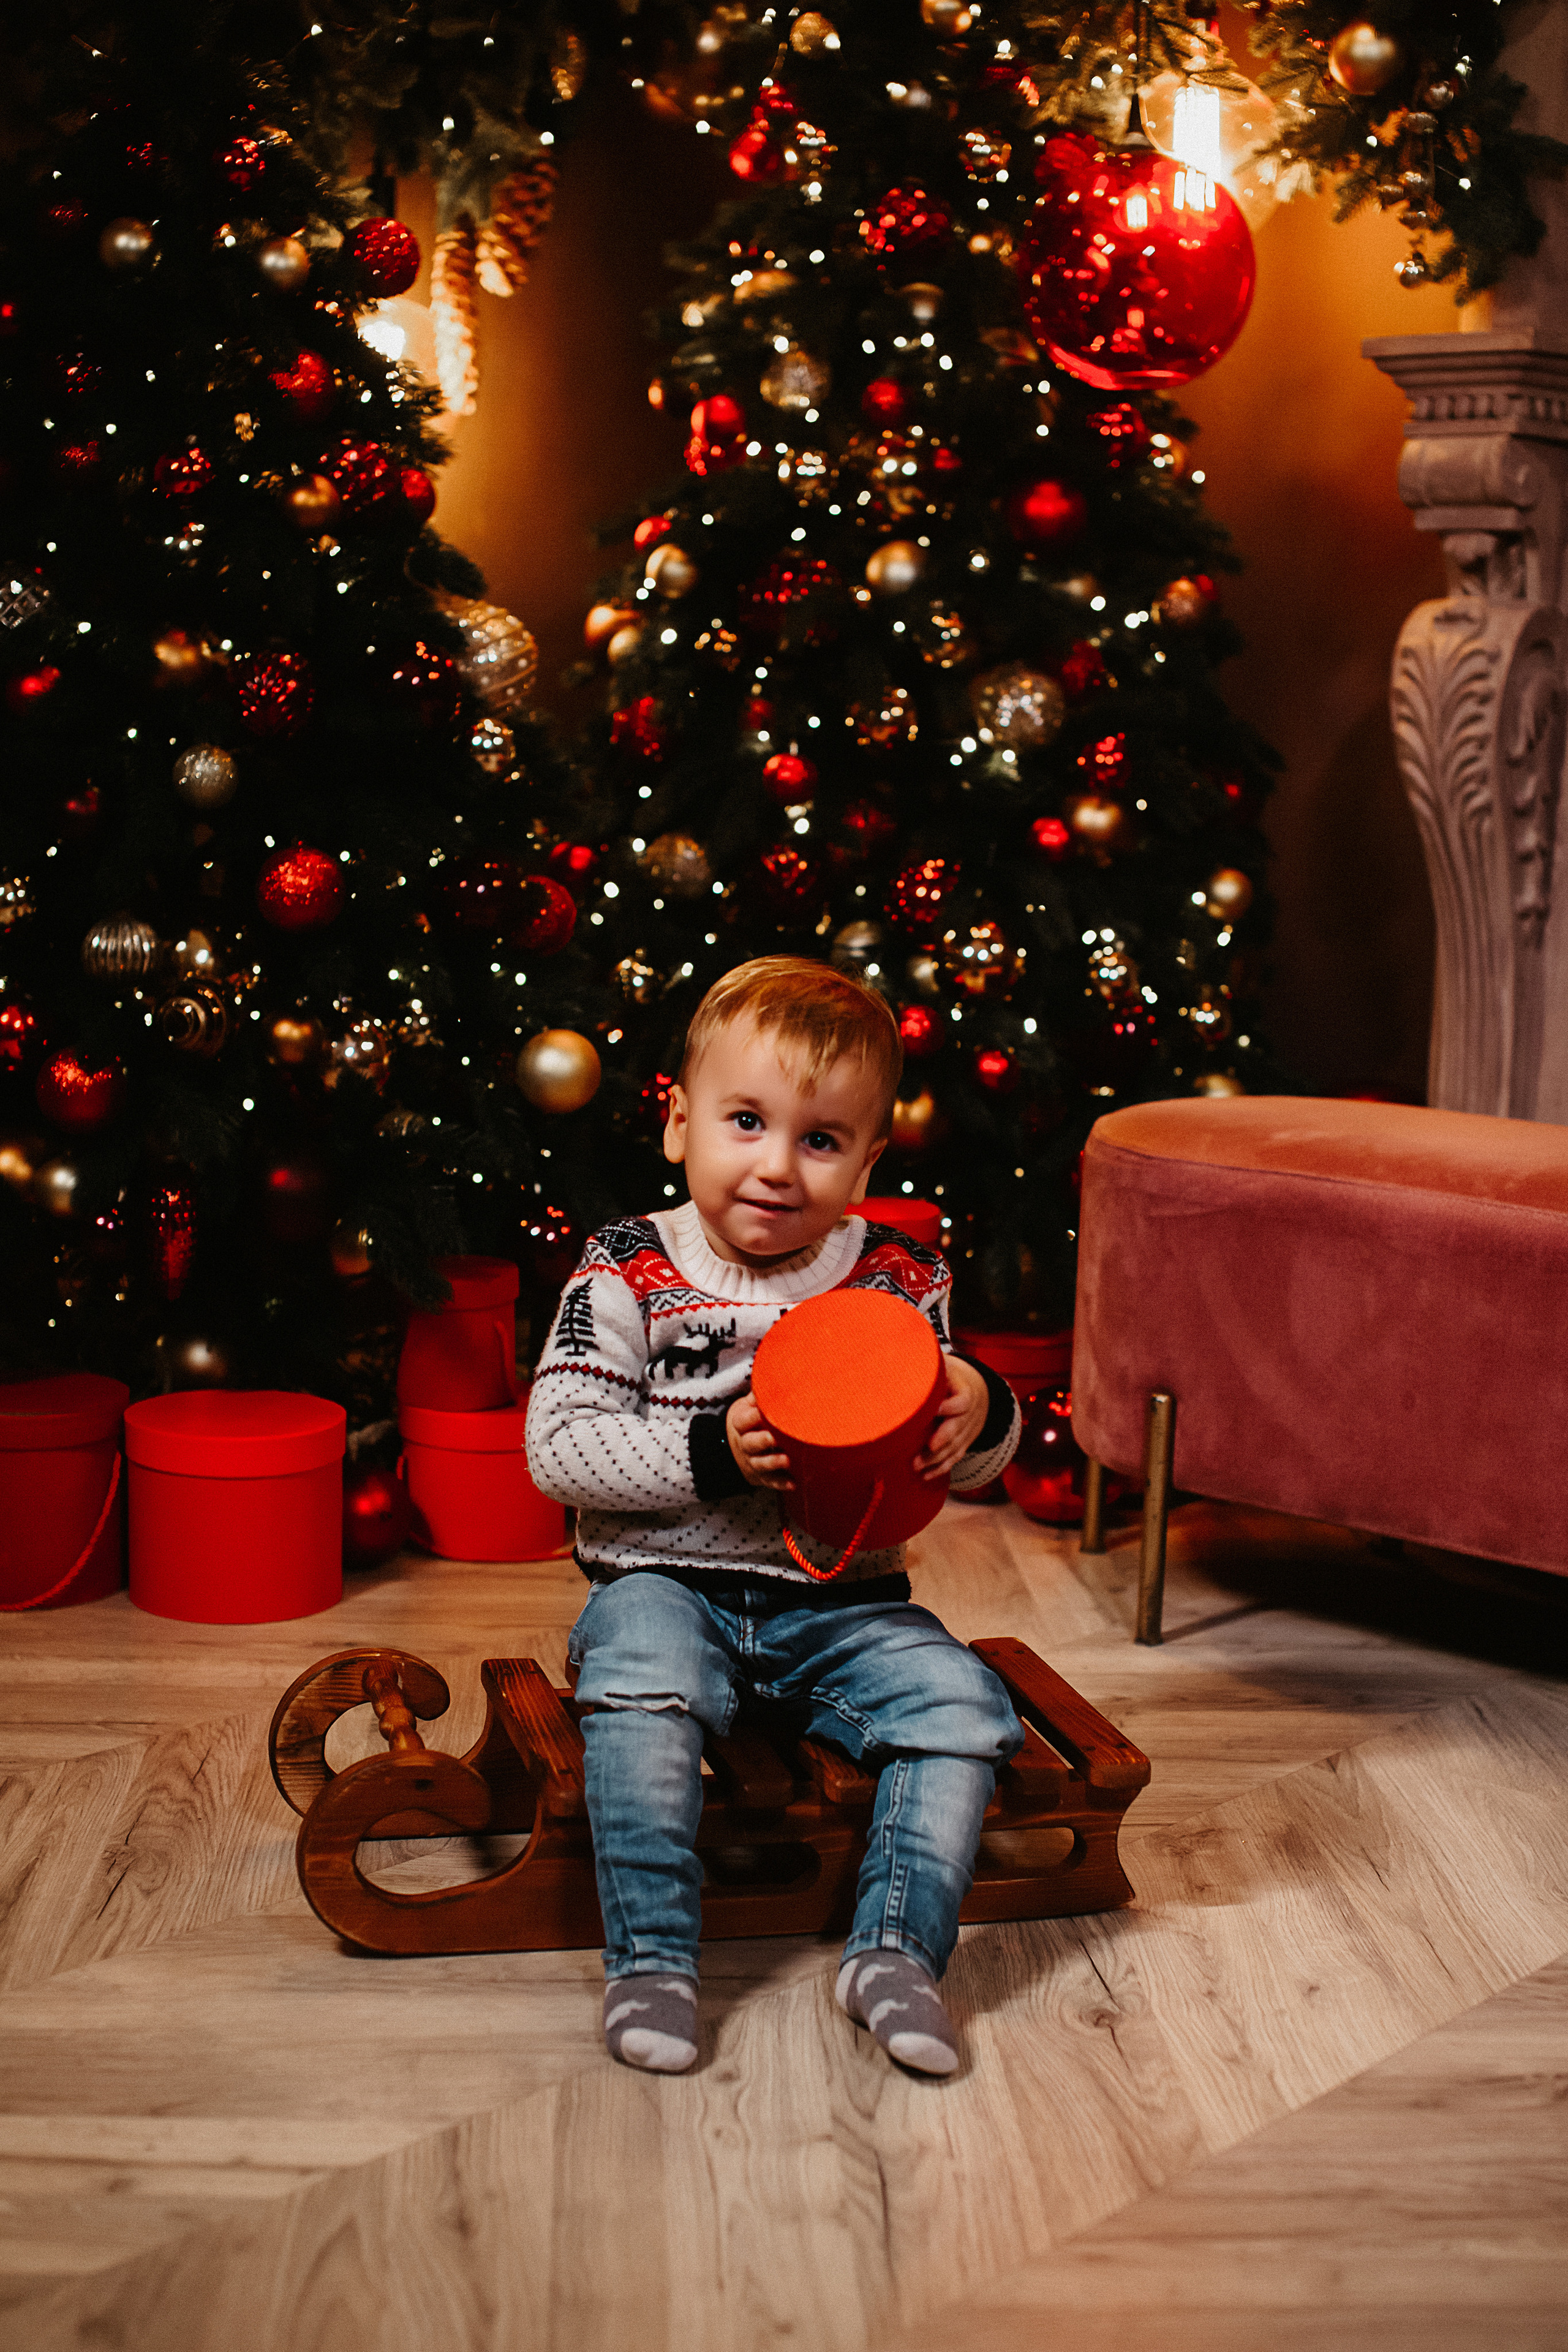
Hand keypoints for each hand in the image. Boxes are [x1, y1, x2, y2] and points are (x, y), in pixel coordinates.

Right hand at [727, 1393, 793, 1490]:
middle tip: (774, 1437)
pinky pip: (771, 1481)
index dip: (752, 1417)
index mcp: (740, 1424)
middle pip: (750, 1444)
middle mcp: (745, 1445)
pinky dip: (781, 1483)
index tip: (762, 1411)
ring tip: (786, 1460)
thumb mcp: (747, 1406)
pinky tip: (793, 1484)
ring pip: (761, 1464)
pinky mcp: (762, 1477)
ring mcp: (753, 1462)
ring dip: (773, 1463)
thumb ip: (758, 1396)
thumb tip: (771, 1373)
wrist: (732, 1450)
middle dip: (762, 1441)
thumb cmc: (749, 1422)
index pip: (742, 1421)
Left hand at [913, 1357, 988, 1481]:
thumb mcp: (945, 1365)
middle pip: (958, 1429)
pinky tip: (926, 1476)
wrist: (977, 1390)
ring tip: (916, 1466)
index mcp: (966, 1392)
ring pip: (955, 1448)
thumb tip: (904, 1354)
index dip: (949, 1407)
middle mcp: (969, 1414)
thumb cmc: (951, 1375)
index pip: (963, 1402)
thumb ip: (931, 1363)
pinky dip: (941, 1469)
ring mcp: (968, 1431)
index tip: (934, 1408)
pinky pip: (955, 1458)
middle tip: (927, 1447)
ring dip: (936, 1460)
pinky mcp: (963, 1443)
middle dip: (942, 1440)